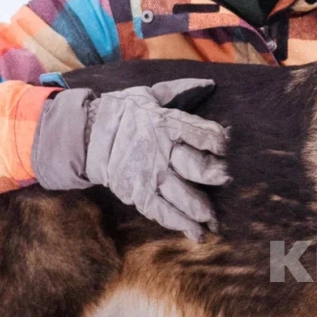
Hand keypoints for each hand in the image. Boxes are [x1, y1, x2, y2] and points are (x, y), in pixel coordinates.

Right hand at [32, 79, 229, 241]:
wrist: (86, 135)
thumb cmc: (122, 112)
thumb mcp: (150, 95)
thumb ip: (180, 91)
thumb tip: (210, 84)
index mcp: (166, 124)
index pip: (200, 132)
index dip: (217, 139)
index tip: (228, 145)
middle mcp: (161, 152)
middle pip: (195, 167)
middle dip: (215, 174)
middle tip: (230, 179)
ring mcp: (149, 176)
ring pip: (181, 195)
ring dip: (201, 208)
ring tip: (215, 218)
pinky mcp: (137, 193)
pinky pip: (161, 212)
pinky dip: (178, 224)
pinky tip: (195, 233)